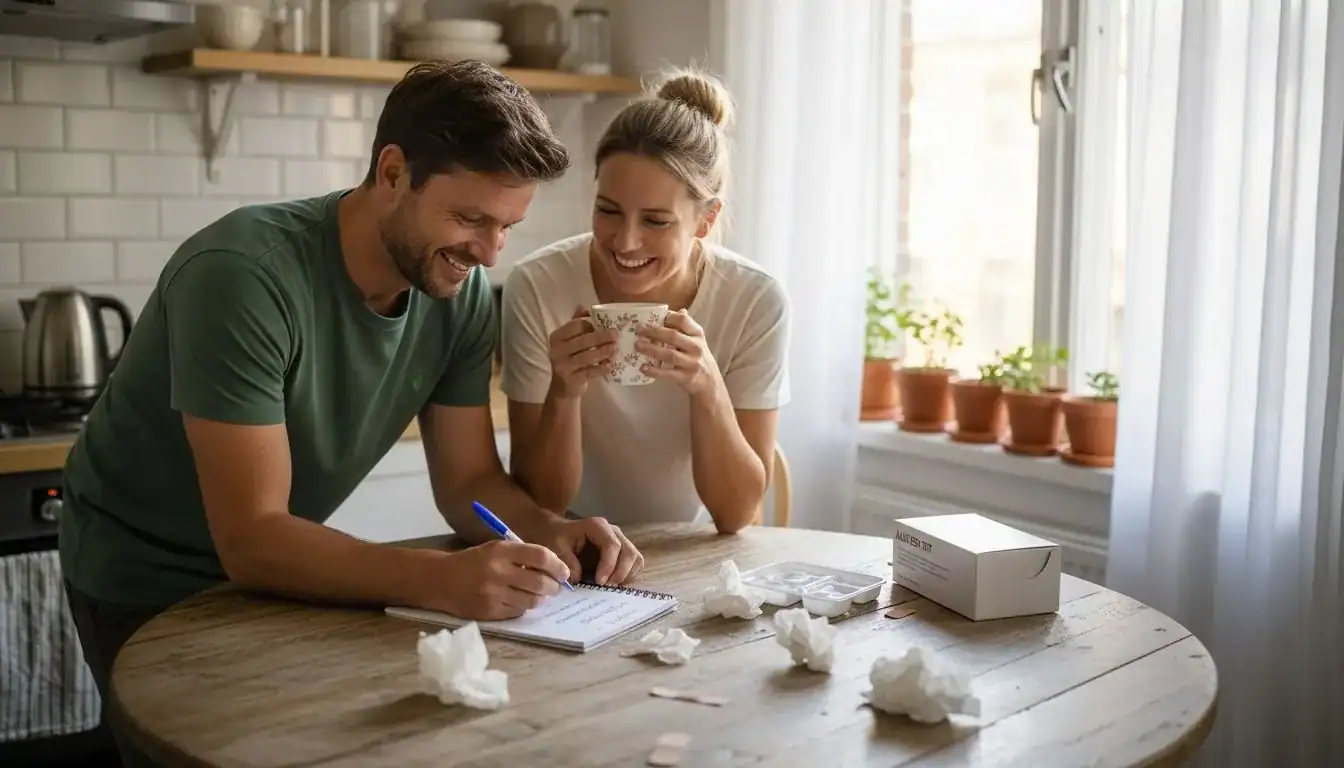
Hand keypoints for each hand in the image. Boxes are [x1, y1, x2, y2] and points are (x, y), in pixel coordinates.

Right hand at [431, 540, 571, 620]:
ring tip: (538, 594)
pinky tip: (518, 600)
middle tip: (556, 587)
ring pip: (531, 600)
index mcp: (501, 550)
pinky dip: (523, 607)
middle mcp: (497, 571)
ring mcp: (492, 593)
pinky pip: (517, 611)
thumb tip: (554, 568)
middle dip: (554, 586)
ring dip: (540, 598)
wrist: (439, 579)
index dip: (557, 566)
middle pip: (540, 582)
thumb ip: (522, 555)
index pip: (540, 556)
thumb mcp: (495, 549)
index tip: (564, 572)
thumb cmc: (474, 561)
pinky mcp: (488, 611)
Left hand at [530, 515, 644, 585]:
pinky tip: (612, 584)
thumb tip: (579, 579)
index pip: (612, 545)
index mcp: (597, 526)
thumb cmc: (554, 537)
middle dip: (620, 573)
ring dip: (626, 576)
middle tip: (606, 588)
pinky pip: (634, 565)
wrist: (555, 532)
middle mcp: (613, 532)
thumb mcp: (555, 547)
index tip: (599, 582)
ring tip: (609, 587)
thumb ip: (567, 562)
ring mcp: (620, 541)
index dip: (609, 565)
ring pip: (635, 559)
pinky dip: (627, 576)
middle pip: (629, 552)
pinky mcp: (622, 552)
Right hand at [548, 306, 618, 398]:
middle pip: (582, 341)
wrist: (563, 388)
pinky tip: (611, 364)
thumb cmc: (570, 359)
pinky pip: (589, 372)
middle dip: (601, 337)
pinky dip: (601, 368)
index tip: (605, 324)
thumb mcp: (570, 341)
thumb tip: (588, 306)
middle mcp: (557, 350)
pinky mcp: (572, 380)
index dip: (591, 324)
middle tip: (616, 334)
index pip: (575, 326)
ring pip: (586, 357)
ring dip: (603, 352)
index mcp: (556, 337)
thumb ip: (577, 323)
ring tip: (616, 348)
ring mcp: (563, 366)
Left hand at [635, 310, 721, 397]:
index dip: (667, 317)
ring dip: (652, 349)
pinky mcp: (686, 377)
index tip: (652, 316)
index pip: (683, 320)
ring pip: (669, 354)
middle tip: (639, 329)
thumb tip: (680, 310)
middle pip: (673, 336)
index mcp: (697, 335)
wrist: (710, 383)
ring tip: (638, 345)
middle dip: (654, 332)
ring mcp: (692, 363)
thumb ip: (687, 328)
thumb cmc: (699, 358)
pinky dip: (654, 371)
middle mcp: (696, 347)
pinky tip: (643, 368)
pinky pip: (668, 374)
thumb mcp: (696, 341)